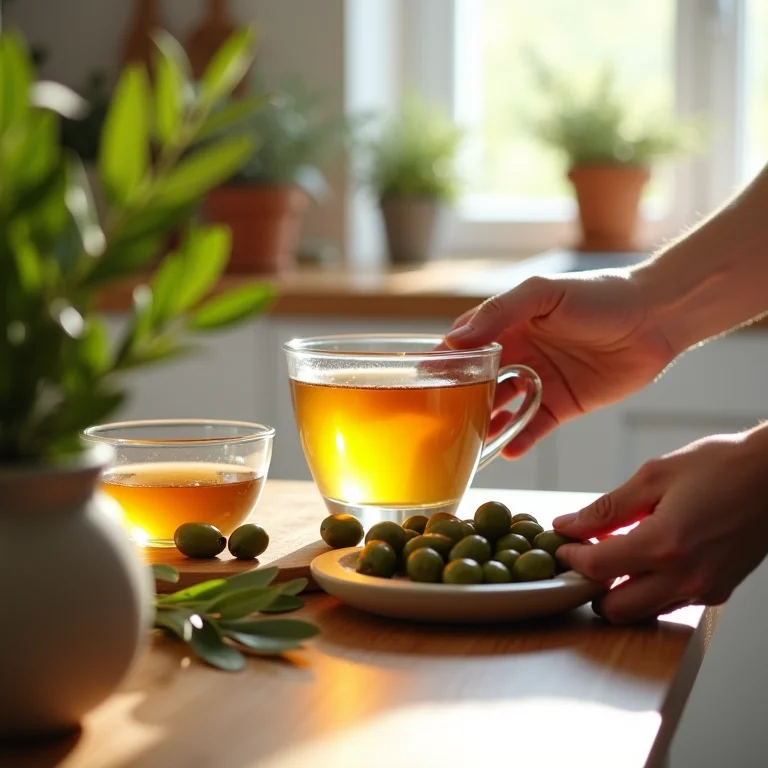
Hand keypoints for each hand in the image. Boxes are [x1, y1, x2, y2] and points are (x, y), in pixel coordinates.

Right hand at [443, 271, 675, 456]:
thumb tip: (455, 340)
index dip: (441, 365)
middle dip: (456, 402)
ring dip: (483, 425)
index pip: (463, 348)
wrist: (657, 317)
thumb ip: (500, 312)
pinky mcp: (562, 405)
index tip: (416, 384)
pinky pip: (533, 427)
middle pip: (477, 384)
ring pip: (501, 409)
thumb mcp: (543, 293)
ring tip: (465, 443)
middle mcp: (518, 355)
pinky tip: (508, 452)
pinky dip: (519, 440)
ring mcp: (538, 382)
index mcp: (507, 325)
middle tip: (434, 424)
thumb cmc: (599, 295)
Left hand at [552, 428, 767, 622]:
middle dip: (590, 586)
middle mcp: (685, 577)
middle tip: (584, 556)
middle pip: (615, 608)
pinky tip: (644, 560)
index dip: (571, 558)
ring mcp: (704, 590)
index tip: (562, 545)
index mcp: (665, 544)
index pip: (597, 568)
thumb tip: (569, 526)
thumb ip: (607, 508)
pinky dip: (647, 591)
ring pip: (642, 612)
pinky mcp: (717, 592)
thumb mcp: (654, 476)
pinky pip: (669, 604)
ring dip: (618, 592)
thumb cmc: (720, 467)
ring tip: (612, 556)